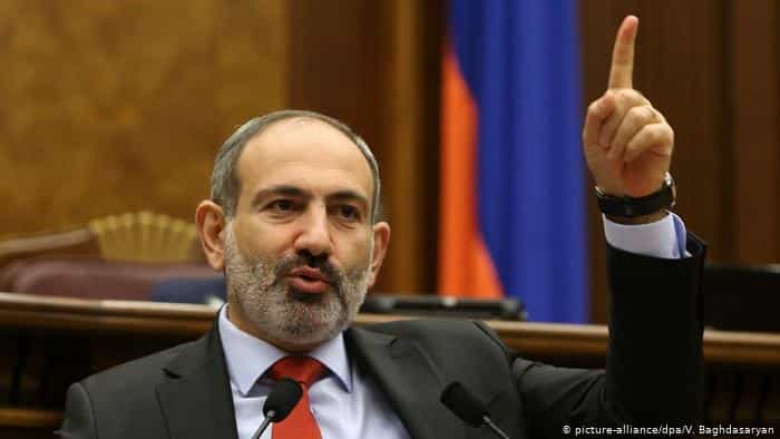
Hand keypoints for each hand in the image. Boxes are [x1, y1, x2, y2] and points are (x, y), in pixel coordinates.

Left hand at [583, 15, 673, 199]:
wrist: (621, 189)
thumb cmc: (604, 162)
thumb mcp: (589, 136)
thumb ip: (595, 113)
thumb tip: (613, 96)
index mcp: (618, 100)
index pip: (622, 67)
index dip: (626, 45)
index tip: (632, 20)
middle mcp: (638, 104)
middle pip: (623, 98)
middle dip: (607, 125)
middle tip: (605, 146)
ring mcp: (653, 118)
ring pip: (634, 115)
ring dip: (617, 139)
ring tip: (616, 154)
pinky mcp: (664, 134)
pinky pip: (647, 131)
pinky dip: (632, 145)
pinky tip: (629, 155)